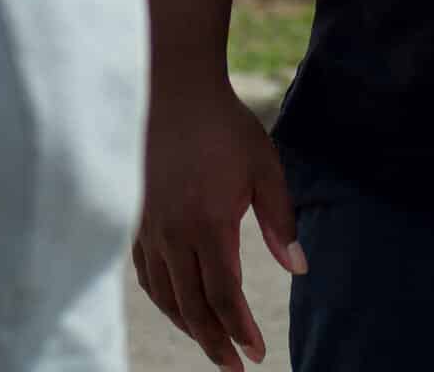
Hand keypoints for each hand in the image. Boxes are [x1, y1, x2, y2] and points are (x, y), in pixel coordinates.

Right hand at [134, 79, 300, 369]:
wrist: (172, 88)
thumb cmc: (224, 126)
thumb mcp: (264, 167)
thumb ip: (280, 221)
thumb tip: (298, 269)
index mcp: (208, 223)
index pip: (223, 296)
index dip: (240, 331)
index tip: (257, 353)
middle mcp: (173, 234)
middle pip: (192, 307)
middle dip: (216, 343)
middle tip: (236, 366)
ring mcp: (149, 228)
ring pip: (165, 296)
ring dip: (189, 327)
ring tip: (212, 344)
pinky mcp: (135, 218)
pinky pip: (146, 275)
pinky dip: (163, 300)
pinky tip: (177, 307)